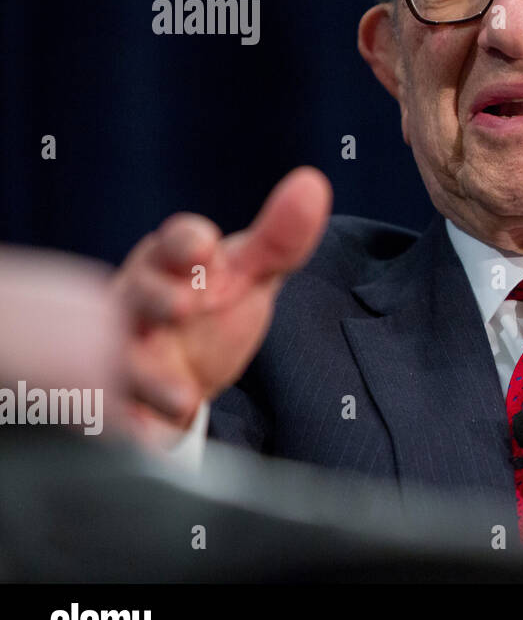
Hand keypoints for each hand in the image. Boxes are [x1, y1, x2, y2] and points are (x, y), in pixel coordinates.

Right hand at [109, 167, 331, 449]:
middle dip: (156, 296)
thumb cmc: (207, 311)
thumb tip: (313, 182)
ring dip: (146, 375)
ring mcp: (121, 353)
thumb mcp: (246, 275)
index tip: (206, 249)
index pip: (176, 242)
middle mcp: (138, 303)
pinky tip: (144, 437)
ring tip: (181, 397)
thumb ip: (280, 238)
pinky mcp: (115, 405)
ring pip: (120, 358)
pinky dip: (126, 427)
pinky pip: (112, 415)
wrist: (171, 377)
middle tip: (184, 307)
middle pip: (138, 292)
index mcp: (172, 264)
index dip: (188, 243)